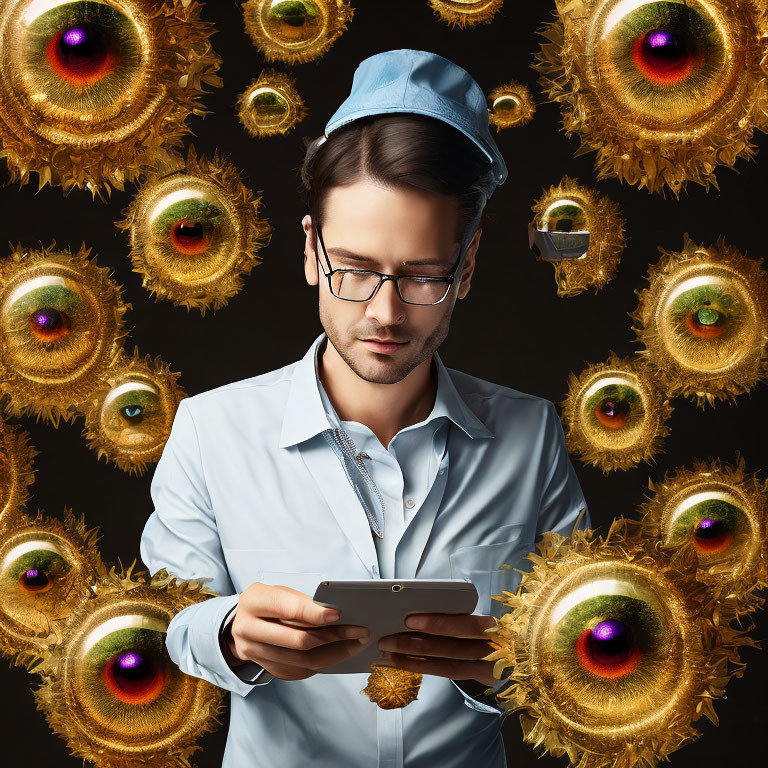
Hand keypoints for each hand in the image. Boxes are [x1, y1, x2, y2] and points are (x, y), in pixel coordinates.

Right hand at [226, 582, 368, 680]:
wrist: (238, 625)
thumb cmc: (266, 604)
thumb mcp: (278, 592)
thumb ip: (301, 602)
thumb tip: (335, 615)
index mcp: (253, 602)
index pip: (288, 609)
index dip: (315, 613)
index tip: (339, 614)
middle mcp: (249, 630)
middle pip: (298, 640)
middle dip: (334, 636)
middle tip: (360, 632)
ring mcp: (255, 654)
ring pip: (302, 661)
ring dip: (335, 654)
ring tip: (356, 644)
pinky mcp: (266, 669)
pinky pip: (299, 671)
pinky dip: (323, 663)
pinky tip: (339, 654)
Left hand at [374, 612, 499, 686]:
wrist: (521, 651)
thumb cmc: (489, 623)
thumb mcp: (480, 615)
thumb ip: (457, 613)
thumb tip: (417, 607)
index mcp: (495, 627)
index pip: (466, 626)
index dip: (438, 624)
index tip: (409, 619)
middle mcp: (494, 650)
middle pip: (450, 649)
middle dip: (414, 643)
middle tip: (386, 638)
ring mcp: (489, 668)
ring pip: (445, 665)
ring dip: (412, 659)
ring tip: (387, 653)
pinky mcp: (481, 678)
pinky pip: (445, 673)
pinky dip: (421, 667)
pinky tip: (402, 662)